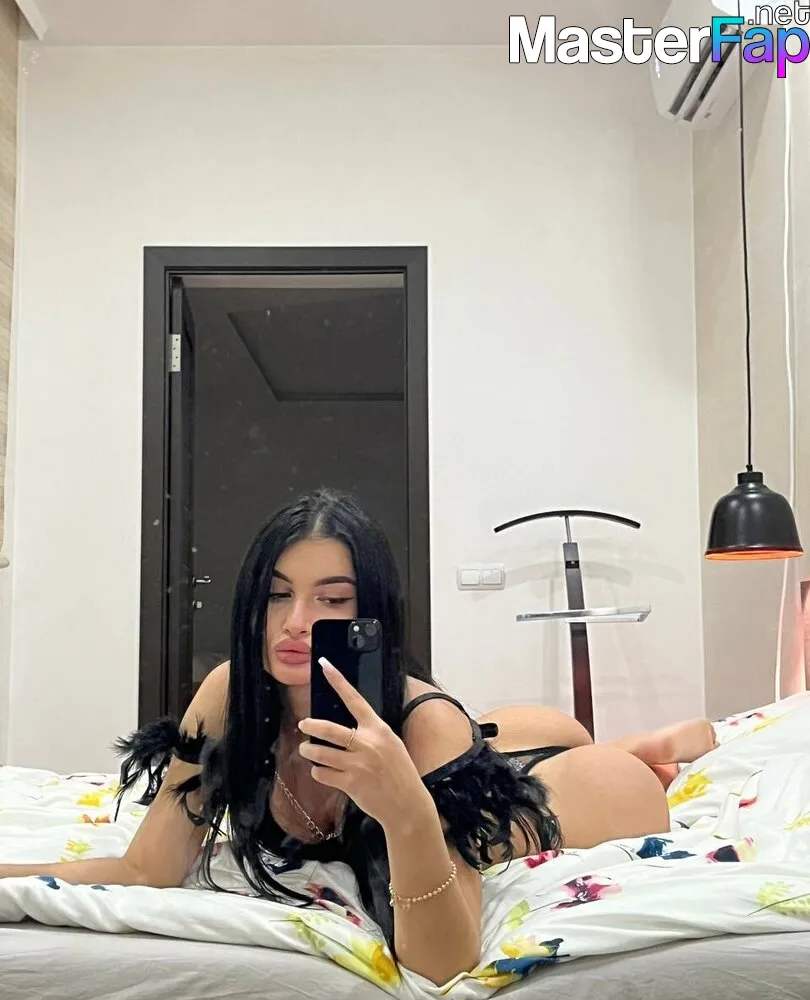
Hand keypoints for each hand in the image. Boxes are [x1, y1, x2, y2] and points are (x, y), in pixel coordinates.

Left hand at [297, 659, 432, 829]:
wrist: (408, 804)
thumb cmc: (399, 773)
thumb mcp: (391, 743)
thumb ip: (370, 733)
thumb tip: (345, 727)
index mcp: (379, 729)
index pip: (354, 698)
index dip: (338, 680)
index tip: (325, 665)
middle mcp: (368, 743)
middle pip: (328, 729)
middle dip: (310, 726)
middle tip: (303, 725)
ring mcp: (358, 764)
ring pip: (320, 753)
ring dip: (309, 751)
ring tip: (307, 751)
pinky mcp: (351, 783)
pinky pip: (323, 774)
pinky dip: (319, 772)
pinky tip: (323, 772)